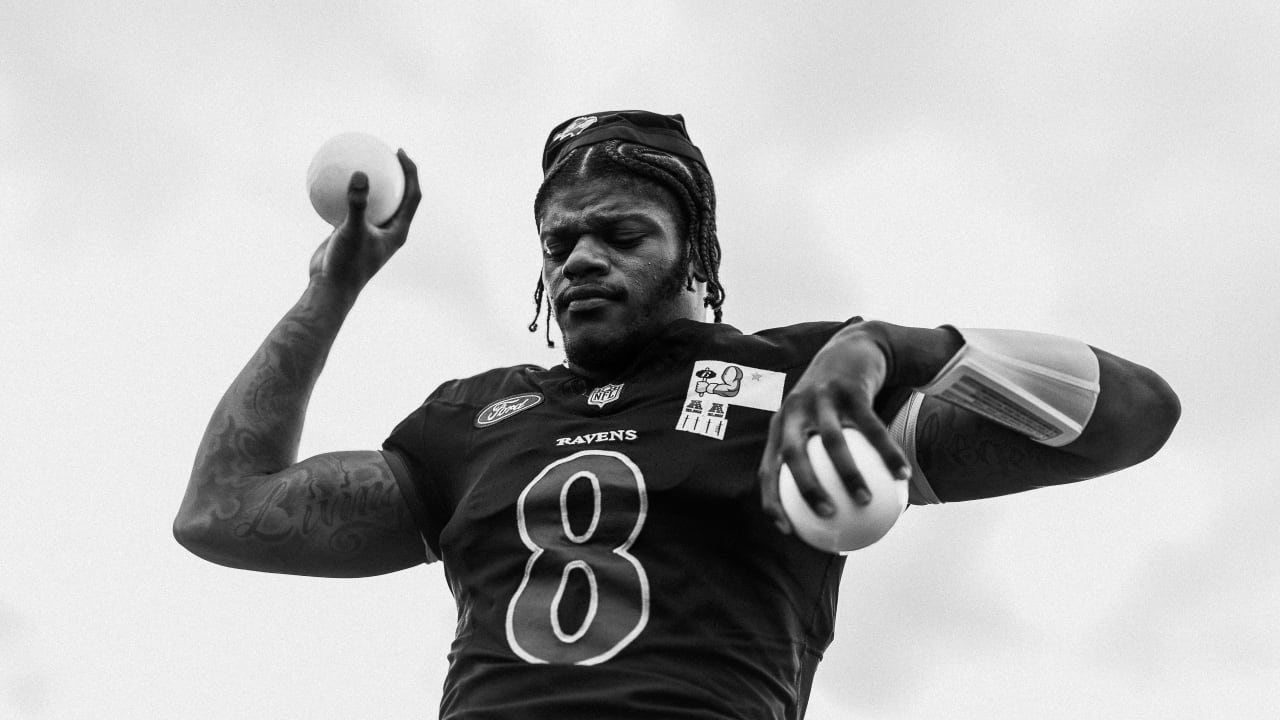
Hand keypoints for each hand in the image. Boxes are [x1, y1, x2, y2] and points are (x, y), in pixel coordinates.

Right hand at [309, 149, 421, 293]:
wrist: (328, 288)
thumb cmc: (345, 264)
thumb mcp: (352, 231)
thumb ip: (357, 203)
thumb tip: (361, 174)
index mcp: (397, 231)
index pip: (413, 196)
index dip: (411, 172)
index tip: (400, 152)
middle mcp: (387, 231)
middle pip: (397, 195)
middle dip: (395, 173)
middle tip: (384, 150)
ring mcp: (369, 232)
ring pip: (373, 201)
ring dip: (370, 182)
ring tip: (360, 158)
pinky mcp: (351, 233)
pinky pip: (349, 207)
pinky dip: (343, 193)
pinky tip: (329, 177)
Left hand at [758, 322, 911, 533]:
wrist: (852, 348)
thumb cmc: (834, 401)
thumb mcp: (819, 424)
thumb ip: (823, 462)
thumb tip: (843, 514)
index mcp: (781, 425)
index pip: (768, 467)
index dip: (771, 499)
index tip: (786, 529)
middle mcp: (795, 410)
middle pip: (793, 454)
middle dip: (806, 488)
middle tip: (826, 516)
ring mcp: (821, 397)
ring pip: (832, 441)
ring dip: (848, 474)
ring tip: (865, 501)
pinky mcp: (850, 389)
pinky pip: (871, 427)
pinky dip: (886, 452)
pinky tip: (902, 475)